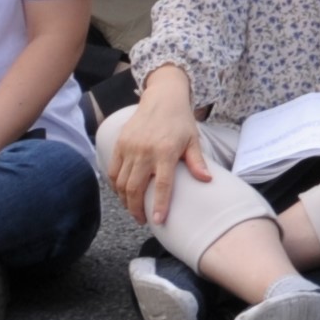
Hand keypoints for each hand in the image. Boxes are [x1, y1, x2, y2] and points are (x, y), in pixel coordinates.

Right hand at [105, 96, 210, 225]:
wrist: (162, 98)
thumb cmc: (180, 121)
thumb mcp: (193, 140)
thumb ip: (197, 161)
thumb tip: (207, 180)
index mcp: (166, 151)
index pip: (162, 185)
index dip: (160, 205)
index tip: (158, 221)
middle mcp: (145, 151)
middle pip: (136, 188)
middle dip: (136, 209)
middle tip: (143, 219)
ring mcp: (129, 148)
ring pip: (121, 183)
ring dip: (125, 200)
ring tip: (133, 209)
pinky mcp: (119, 144)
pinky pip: (112, 171)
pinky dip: (115, 186)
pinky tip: (122, 194)